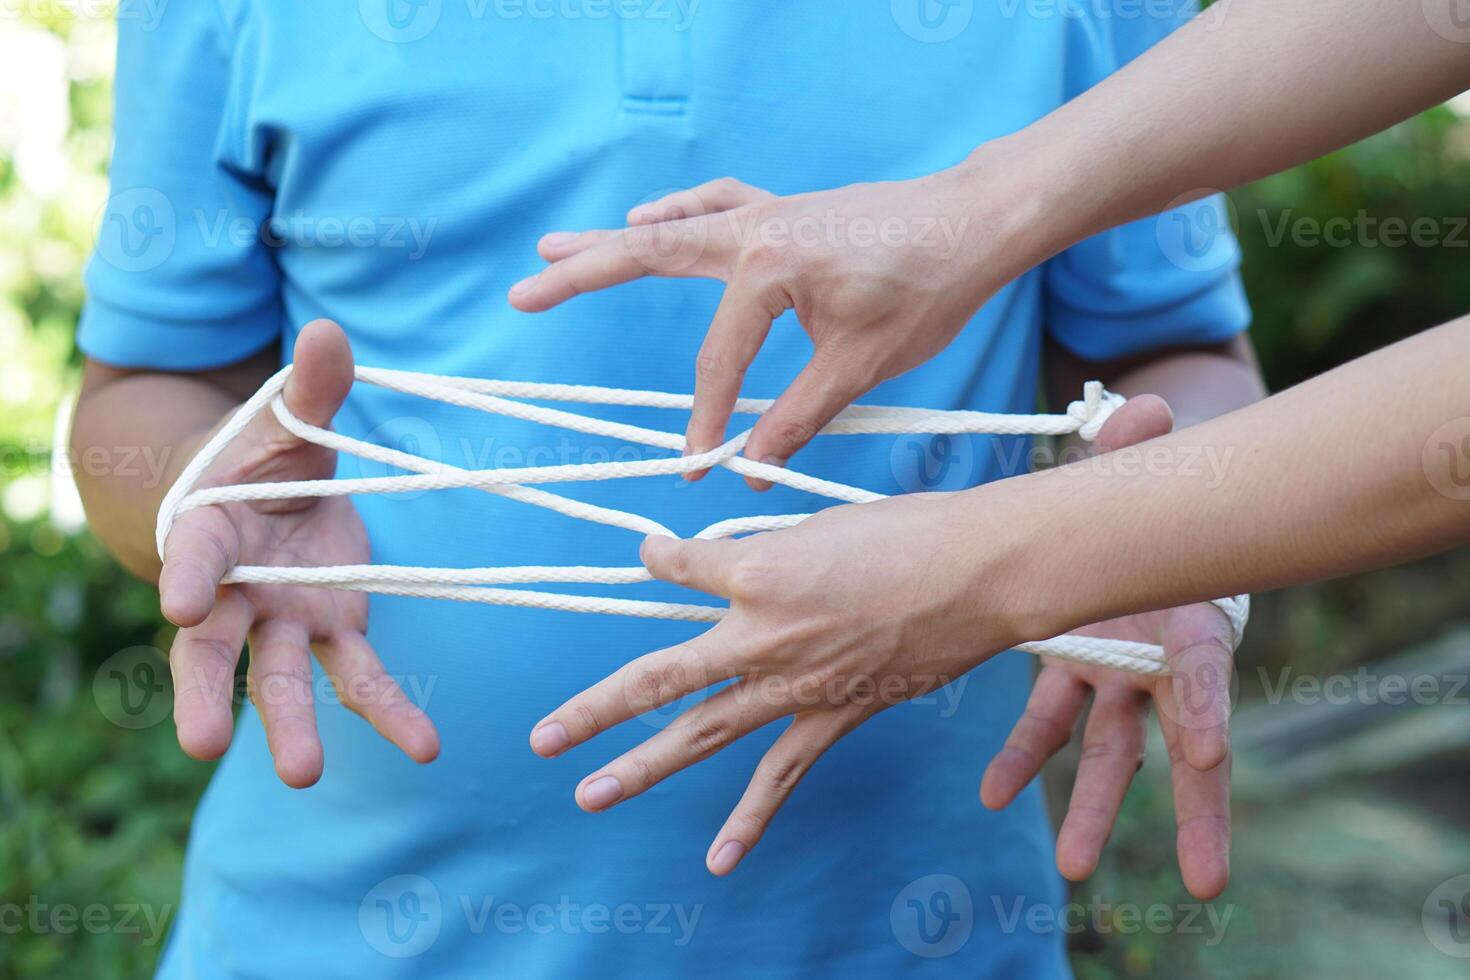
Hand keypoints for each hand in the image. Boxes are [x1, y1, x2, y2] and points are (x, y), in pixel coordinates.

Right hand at [158, 320, 438, 785]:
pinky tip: (425, 746)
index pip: (196, 554)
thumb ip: (313, 386)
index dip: (190, 576)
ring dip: (293, 726)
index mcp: (213, 529)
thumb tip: (330, 331)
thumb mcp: (289, 415)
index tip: (184, 600)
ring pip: (280, 679)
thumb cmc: (264, 450)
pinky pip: (359, 677)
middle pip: (213, 648)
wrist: (269, 491)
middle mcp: (239, 590)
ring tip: (305, 777)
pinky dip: (390, 712)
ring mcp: (285, 619)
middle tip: (200, 744)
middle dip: (204, 693)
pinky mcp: (334, 630)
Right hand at [508, 147, 1044, 487]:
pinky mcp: (785, 212)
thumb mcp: (861, 365)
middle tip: (522, 293)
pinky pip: (714, 208)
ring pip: (671, 226)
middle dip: (582, 277)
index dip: (705, 421)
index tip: (697, 469)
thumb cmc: (928, 288)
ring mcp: (766, 214)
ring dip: (612, 240)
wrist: (976, 222)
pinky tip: (651, 219)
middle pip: (648, 255)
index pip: (717, 360)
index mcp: (767, 269)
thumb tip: (754, 469)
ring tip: (554, 250)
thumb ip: (800, 417)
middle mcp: (753, 230)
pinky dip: (676, 215)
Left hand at [526, 489, 1020, 875]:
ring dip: (642, 766)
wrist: (977, 573)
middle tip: (543, 739)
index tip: (651, 556)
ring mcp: (794, 681)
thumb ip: (772, 554)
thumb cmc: (908, 531)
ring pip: (703, 732)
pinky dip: (751, 816)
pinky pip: (782, 773)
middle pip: (660, 674)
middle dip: (596, 708)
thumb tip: (745, 568)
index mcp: (756, 568)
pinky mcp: (834, 714)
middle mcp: (761, 631)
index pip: (681, 569)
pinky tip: (720, 858)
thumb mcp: (824, 523)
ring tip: (590, 794)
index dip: (660, 560)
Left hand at [980, 396, 1235, 899]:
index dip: (1207, 707)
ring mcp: (1113, 673)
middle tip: (1207, 877)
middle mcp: (1157, 657)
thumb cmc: (1146, 495)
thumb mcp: (1144, 469)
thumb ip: (1138, 445)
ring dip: (1090, 807)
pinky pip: (1048, 725)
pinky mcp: (1072, 674)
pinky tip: (993, 792)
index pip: (1204, 669)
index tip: (1208, 750)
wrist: (1125, 512)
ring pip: (1110, 752)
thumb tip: (1151, 402)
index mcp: (1185, 616)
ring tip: (1071, 864)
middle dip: (1193, 809)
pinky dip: (1022, 758)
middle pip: (1182, 745)